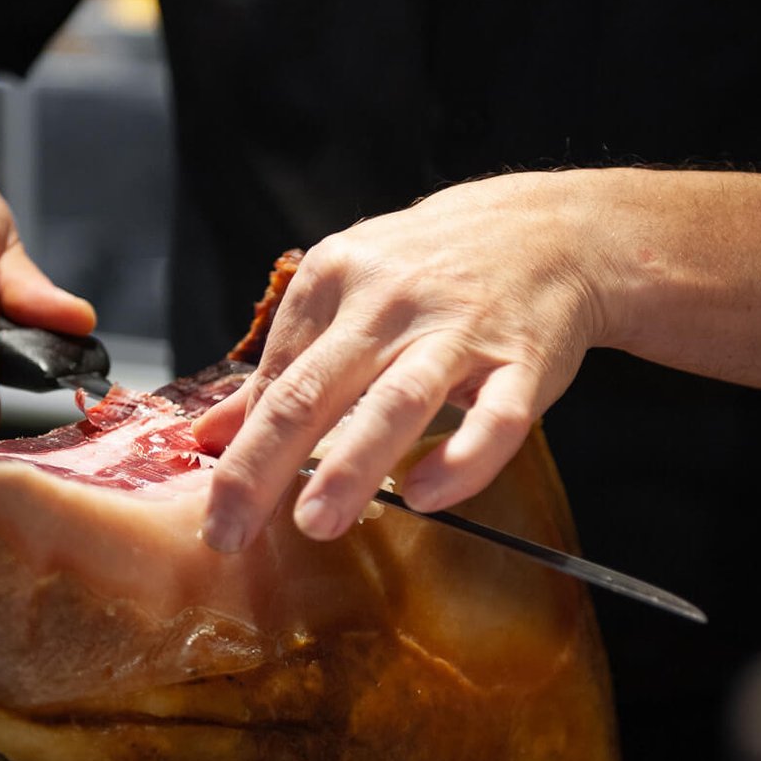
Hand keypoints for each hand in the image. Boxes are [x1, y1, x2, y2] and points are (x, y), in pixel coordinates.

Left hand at [197, 170, 612, 550]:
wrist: (550, 230)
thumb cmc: (435, 267)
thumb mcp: (349, 291)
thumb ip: (284, 366)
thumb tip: (210, 435)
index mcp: (334, 276)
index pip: (275, 374)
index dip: (240, 448)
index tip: (219, 512)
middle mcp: (390, 300)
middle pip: (312, 389)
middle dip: (263, 466)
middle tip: (229, 530)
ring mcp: (459, 330)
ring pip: (396, 401)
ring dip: (350, 464)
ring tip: (315, 523)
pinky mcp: (523, 361)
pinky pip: (494, 419)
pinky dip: (461, 460)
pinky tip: (424, 497)